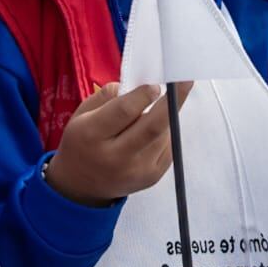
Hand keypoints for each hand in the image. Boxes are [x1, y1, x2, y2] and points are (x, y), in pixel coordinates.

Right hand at [43, 81, 188, 206]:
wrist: (81, 185)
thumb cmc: (83, 141)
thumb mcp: (82, 114)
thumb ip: (108, 96)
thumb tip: (140, 85)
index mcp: (93, 135)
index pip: (125, 111)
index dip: (144, 95)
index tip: (154, 84)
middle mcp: (116, 156)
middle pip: (152, 126)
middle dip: (173, 101)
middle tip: (185, 81)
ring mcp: (136, 171)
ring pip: (163, 135)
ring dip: (165, 118)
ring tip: (152, 114)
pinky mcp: (152, 178)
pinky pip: (169, 148)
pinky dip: (166, 134)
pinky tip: (152, 133)